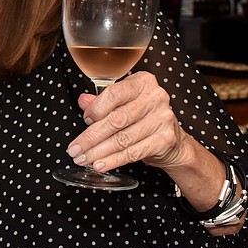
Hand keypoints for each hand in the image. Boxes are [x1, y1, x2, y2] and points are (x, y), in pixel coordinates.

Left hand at [66, 71, 189, 173]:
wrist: (172, 140)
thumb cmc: (142, 117)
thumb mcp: (123, 103)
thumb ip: (102, 101)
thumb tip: (83, 101)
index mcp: (143, 82)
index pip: (114, 94)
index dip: (95, 109)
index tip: (84, 121)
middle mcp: (155, 98)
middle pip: (116, 120)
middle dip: (91, 137)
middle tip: (75, 149)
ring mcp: (163, 118)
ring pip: (122, 139)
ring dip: (98, 152)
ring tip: (84, 159)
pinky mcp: (165, 139)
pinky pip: (133, 152)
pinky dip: (113, 160)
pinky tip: (100, 164)